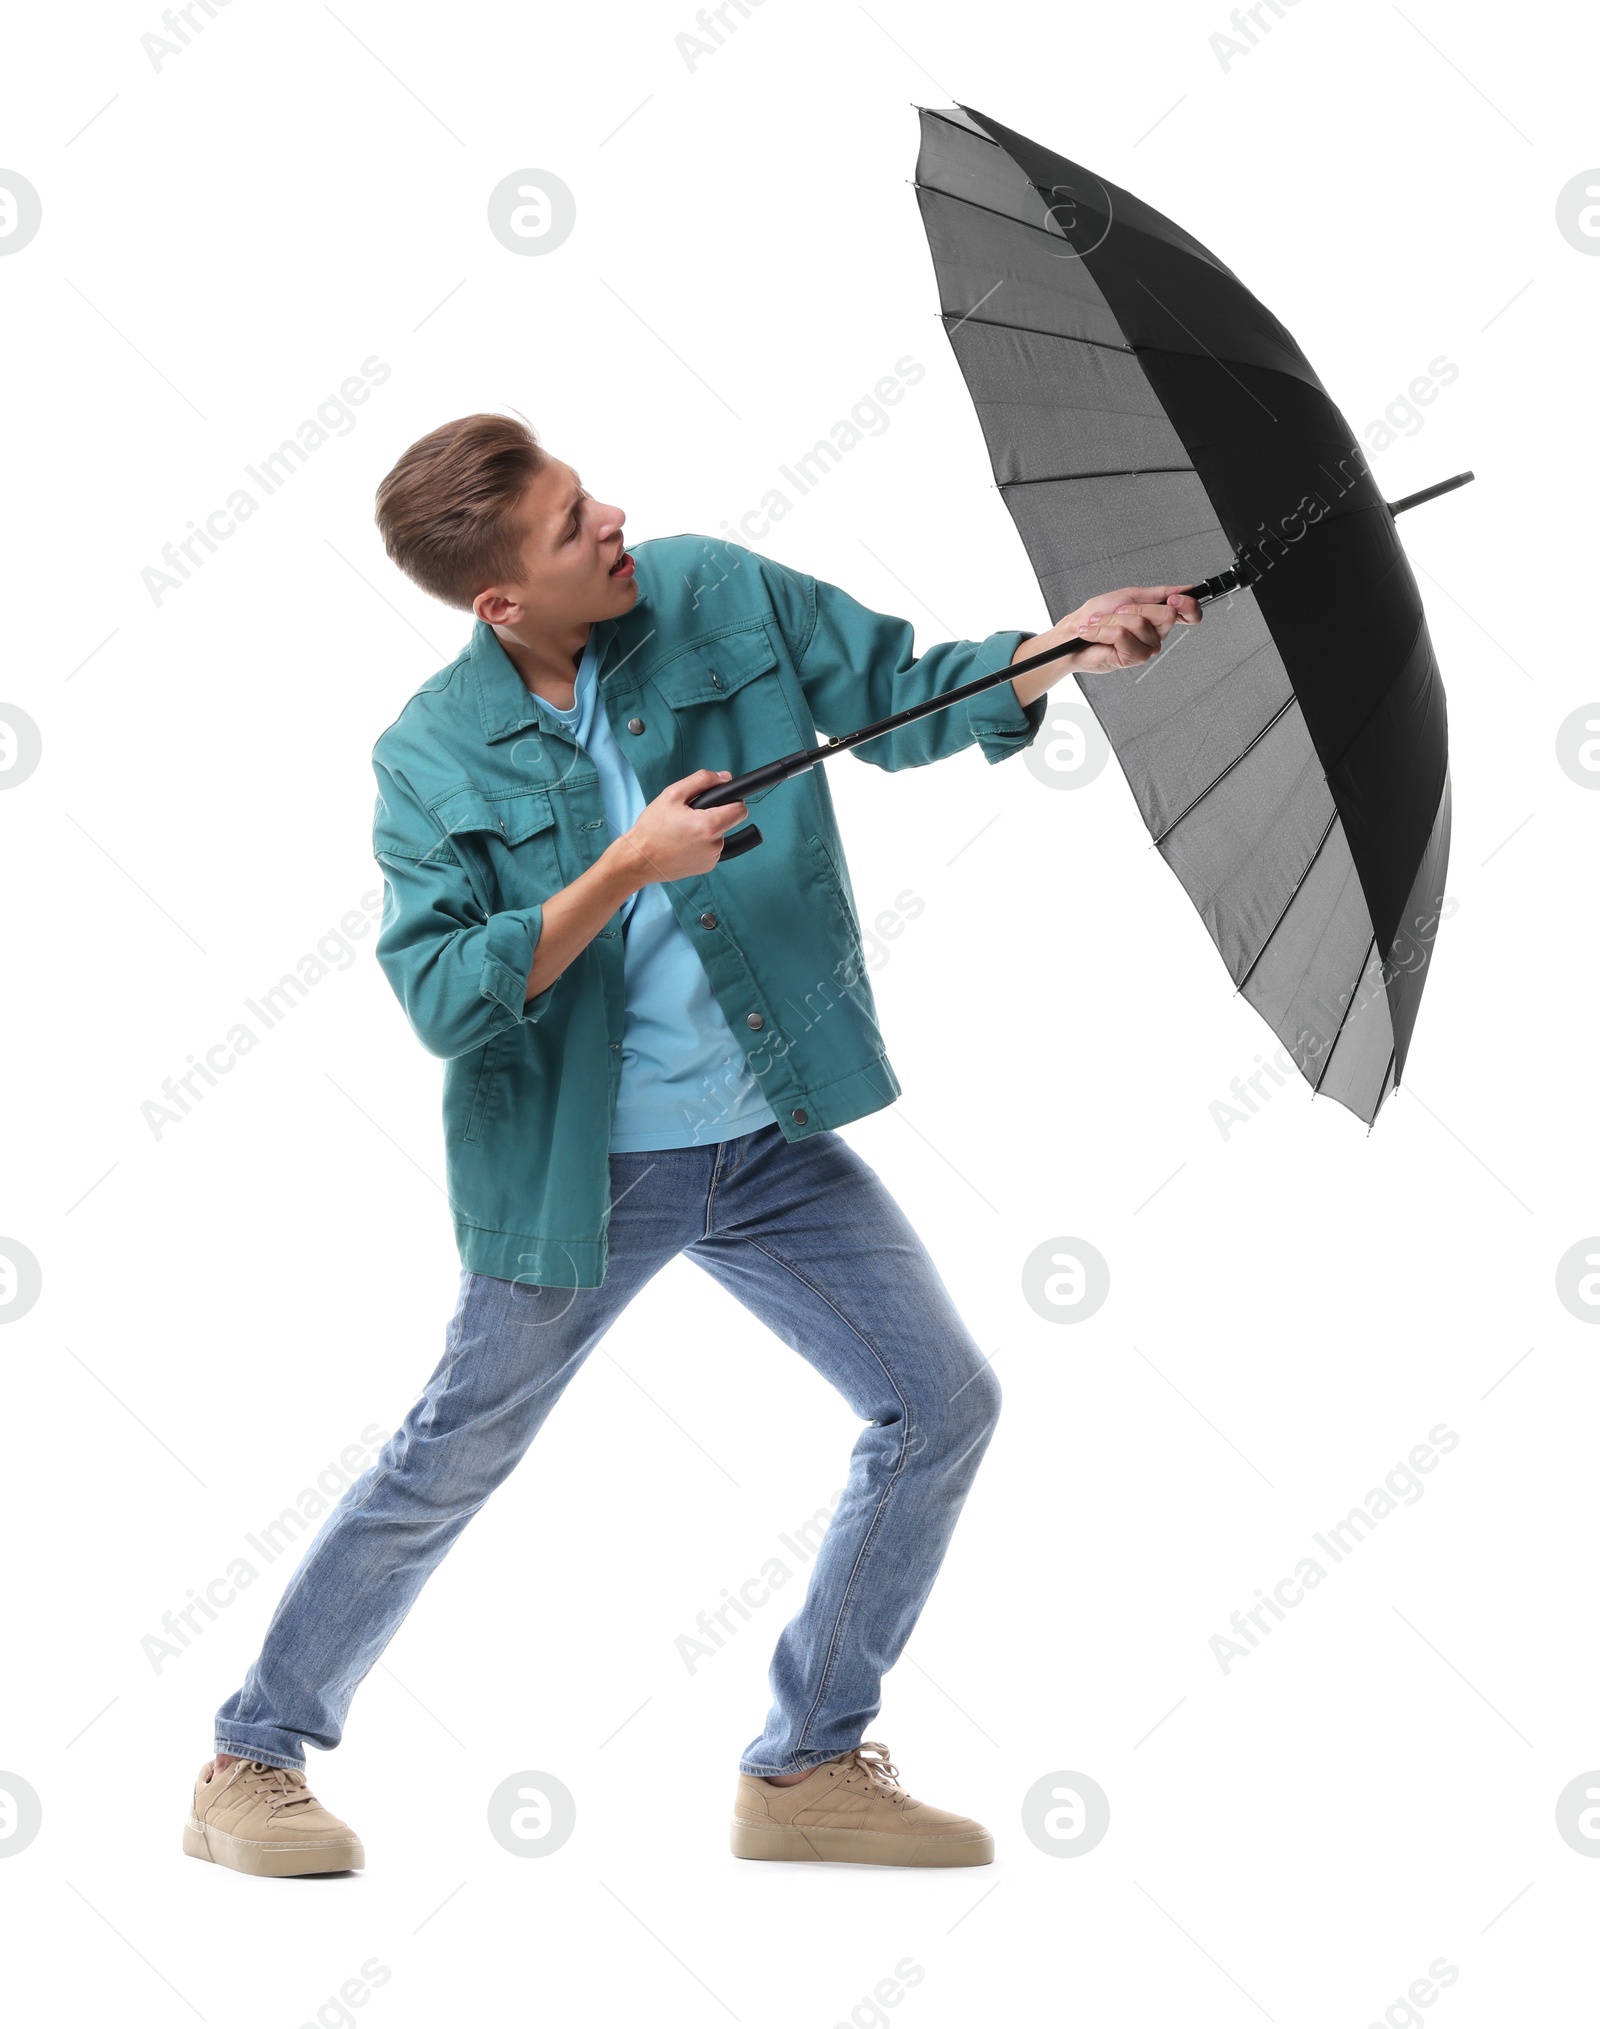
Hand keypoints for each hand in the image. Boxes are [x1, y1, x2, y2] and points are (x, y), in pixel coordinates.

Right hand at [617, 769, 748, 885]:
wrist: (638, 860)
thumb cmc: (652, 828)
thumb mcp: (672, 794)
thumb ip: (702, 780)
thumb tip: (725, 777)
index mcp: (709, 826)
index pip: (741, 810)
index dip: (733, 801)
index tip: (721, 800)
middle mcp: (715, 845)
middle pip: (730, 822)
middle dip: (717, 814)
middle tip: (693, 815)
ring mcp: (712, 859)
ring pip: (721, 836)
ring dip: (708, 830)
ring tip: (684, 830)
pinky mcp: (706, 868)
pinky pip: (712, 849)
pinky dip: (703, 844)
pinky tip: (684, 843)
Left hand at [1010, 584, 1201, 697]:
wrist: (1073, 634)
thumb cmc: (1096, 616)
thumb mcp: (1127, 596)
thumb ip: (1158, 593)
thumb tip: (1187, 588)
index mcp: (1158, 617)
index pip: (1190, 614)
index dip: (1188, 605)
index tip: (1175, 598)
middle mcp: (1157, 633)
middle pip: (1168, 615)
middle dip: (1137, 608)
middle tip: (1118, 611)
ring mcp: (1147, 648)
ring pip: (1141, 624)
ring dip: (1114, 619)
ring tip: (1101, 623)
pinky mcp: (1133, 659)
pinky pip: (1124, 636)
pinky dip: (1104, 630)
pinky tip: (1095, 634)